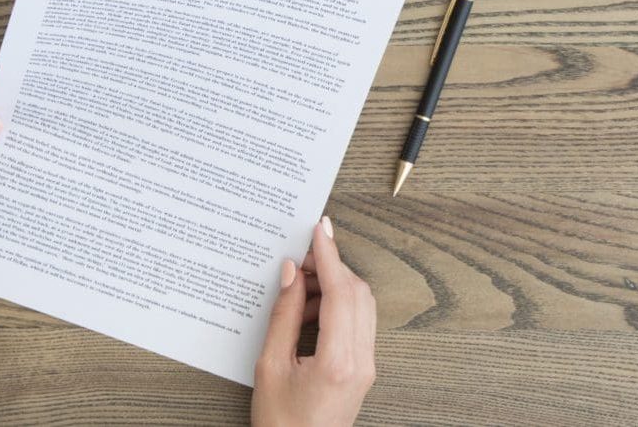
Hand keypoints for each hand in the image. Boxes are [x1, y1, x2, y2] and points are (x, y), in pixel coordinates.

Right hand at [251, 217, 376, 426]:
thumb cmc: (280, 424)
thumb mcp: (270, 367)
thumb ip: (282, 316)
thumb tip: (291, 274)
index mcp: (337, 361)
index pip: (340, 292)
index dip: (329, 256)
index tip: (319, 229)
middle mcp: (361, 361)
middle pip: (357, 293)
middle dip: (330, 268)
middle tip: (300, 258)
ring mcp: (367, 366)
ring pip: (362, 306)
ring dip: (334, 288)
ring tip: (297, 292)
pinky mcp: (364, 369)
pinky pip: (358, 324)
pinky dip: (338, 307)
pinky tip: (309, 313)